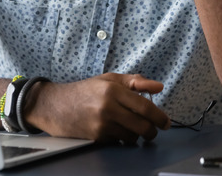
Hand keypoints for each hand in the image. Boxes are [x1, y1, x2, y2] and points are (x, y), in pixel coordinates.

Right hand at [23, 73, 170, 143]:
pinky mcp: (96, 136)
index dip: (160, 117)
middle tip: (153, 131)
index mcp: (113, 89)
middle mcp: (108, 107)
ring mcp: (102, 124)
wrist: (54, 105)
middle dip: (152, 131)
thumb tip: (158, 87)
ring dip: (137, 136)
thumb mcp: (108, 79)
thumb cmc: (84, 91)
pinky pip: (119, 141)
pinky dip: (122, 138)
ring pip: (132, 137)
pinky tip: (116, 131)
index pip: (145, 107)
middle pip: (142, 126)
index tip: (166, 123)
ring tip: (132, 129)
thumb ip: (135, 82)